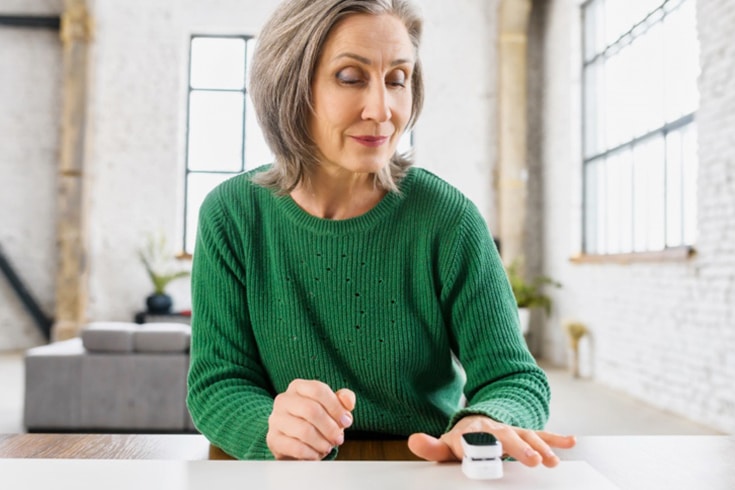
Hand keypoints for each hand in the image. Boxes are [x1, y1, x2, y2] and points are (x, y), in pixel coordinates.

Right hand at [267, 379, 355, 459]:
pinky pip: (296, 447)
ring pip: (304, 430)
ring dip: (322, 442)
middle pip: (311, 410)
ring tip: (327, 446)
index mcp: (298, 387)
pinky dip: (311, 453)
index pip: (318, 390)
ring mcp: (276, 419)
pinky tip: (316, 454)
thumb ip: (343, 399)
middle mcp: (284, 400)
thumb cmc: (315, 420)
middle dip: (330, 427)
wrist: (292, 439)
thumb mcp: (331, 406)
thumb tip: (348, 403)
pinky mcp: (273, 439)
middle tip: (338, 438)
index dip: (336, 407)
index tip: (346, 421)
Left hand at [408, 415, 575, 466]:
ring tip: (553, 460)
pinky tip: (571, 442)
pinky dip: (557, 438)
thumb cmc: (463, 440)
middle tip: (532, 461)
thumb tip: (413, 441)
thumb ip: (431, 446)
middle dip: (520, 448)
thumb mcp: (446, 445)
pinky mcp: (527, 435)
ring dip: (542, 447)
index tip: (489, 453)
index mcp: (474, 432)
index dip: (483, 446)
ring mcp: (513, 431)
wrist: (478, 423)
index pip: (478, 439)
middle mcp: (496, 429)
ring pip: (529, 437)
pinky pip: (543, 435)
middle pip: (508, 438)